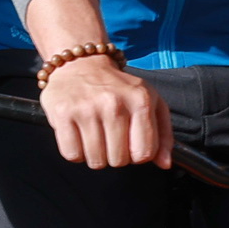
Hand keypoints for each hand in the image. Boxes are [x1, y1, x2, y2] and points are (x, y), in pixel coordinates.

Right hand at [43, 55, 169, 169]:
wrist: (80, 64)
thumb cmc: (117, 87)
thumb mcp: (150, 101)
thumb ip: (163, 134)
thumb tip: (165, 163)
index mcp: (140, 100)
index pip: (144, 153)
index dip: (137, 156)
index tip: (130, 145)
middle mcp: (114, 103)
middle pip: (119, 160)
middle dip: (114, 155)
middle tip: (109, 137)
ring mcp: (87, 108)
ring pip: (95, 161)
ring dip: (94, 155)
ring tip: (94, 136)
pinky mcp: (63, 113)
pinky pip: (72, 154)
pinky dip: (75, 152)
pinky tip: (78, 136)